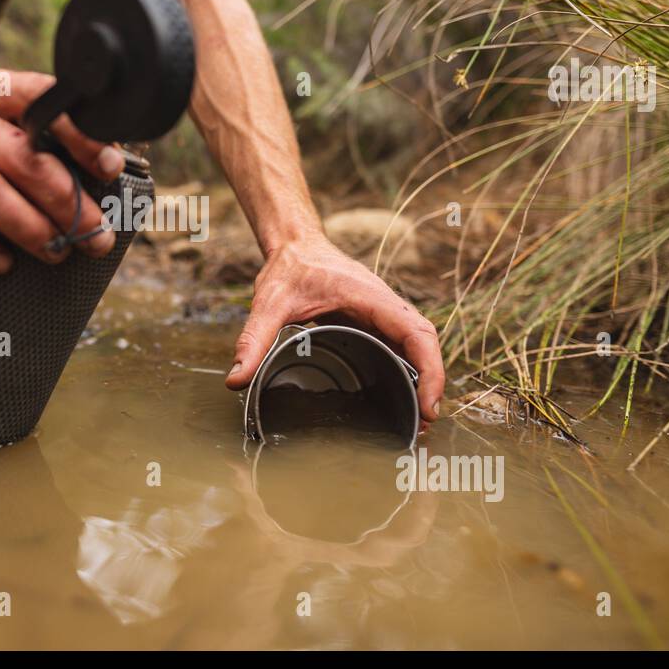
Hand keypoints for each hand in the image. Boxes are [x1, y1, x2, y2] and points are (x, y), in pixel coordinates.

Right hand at [0, 68, 126, 272]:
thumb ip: (17, 123)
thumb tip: (84, 169)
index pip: (40, 102)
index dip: (81, 134)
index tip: (111, 166)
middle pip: (21, 159)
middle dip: (66, 201)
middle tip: (97, 233)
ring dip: (29, 228)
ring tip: (58, 252)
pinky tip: (0, 263)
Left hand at [224, 238, 445, 425]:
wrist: (295, 245)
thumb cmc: (289, 267)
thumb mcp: (270, 302)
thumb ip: (254, 339)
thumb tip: (237, 379)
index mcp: (371, 297)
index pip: (417, 332)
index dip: (430, 369)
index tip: (428, 403)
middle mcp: (384, 305)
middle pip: (424, 344)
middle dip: (431, 381)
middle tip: (423, 423)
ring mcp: (382, 314)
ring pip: (415, 346)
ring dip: (422, 378)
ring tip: (416, 419)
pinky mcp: (374, 322)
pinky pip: (400, 346)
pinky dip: (407, 370)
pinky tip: (400, 396)